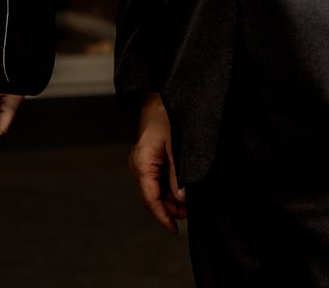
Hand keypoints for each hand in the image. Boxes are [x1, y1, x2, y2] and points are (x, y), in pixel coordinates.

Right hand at [129, 94, 185, 234]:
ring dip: (171, 200)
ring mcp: (142, 163)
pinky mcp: (148, 160)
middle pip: (152, 198)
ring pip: (155, 191)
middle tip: (190, 212)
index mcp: (142, 163)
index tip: (174, 230)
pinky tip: (183, 190)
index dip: (163, 217)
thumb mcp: (176, 147)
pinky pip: (157, 181)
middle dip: (170, 209)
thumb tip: (182, 199)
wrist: (160, 99)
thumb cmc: (167, 117)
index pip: (150, 199)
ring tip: (190, 202)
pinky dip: (169, 189)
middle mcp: (138, 166)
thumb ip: (178, 175)